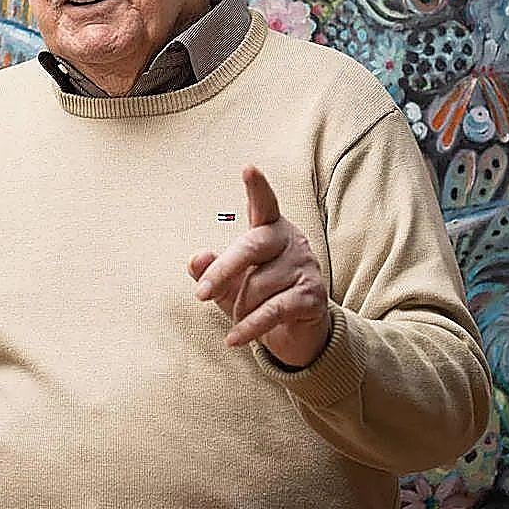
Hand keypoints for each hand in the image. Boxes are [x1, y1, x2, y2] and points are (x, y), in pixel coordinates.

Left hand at [189, 165, 331, 368]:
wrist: (297, 332)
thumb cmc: (259, 296)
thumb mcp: (230, 284)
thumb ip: (212, 271)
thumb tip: (195, 260)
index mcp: (270, 230)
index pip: (264, 205)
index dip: (257, 188)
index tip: (248, 169)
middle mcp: (291, 242)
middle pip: (252, 246)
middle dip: (224, 270)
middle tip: (201, 294)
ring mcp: (305, 267)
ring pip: (258, 287)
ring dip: (240, 308)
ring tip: (239, 318)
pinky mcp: (313, 296)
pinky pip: (272, 311)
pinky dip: (249, 327)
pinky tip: (233, 339)